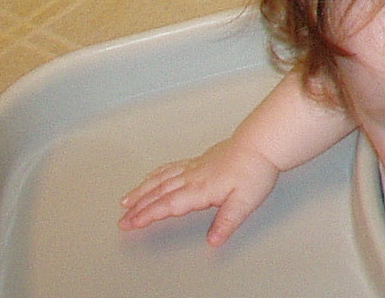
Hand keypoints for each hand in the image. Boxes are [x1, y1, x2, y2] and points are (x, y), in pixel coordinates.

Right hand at [120, 139, 281, 244]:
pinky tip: (151, 176)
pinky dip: (156, 174)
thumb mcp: (244, 202)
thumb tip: (213, 240)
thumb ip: (226, 222)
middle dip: (138, 207)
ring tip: (126, 200)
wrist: (263, 143)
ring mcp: (195, 166)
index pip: (168, 205)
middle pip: (158, 193)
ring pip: (161, 179)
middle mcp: (193, 177)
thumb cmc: (255, 170)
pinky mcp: (200, 160)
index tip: (130, 224)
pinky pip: (171, 167)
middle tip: (121, 219)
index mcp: (200, 189)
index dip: (147, 215)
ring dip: (141, 190)